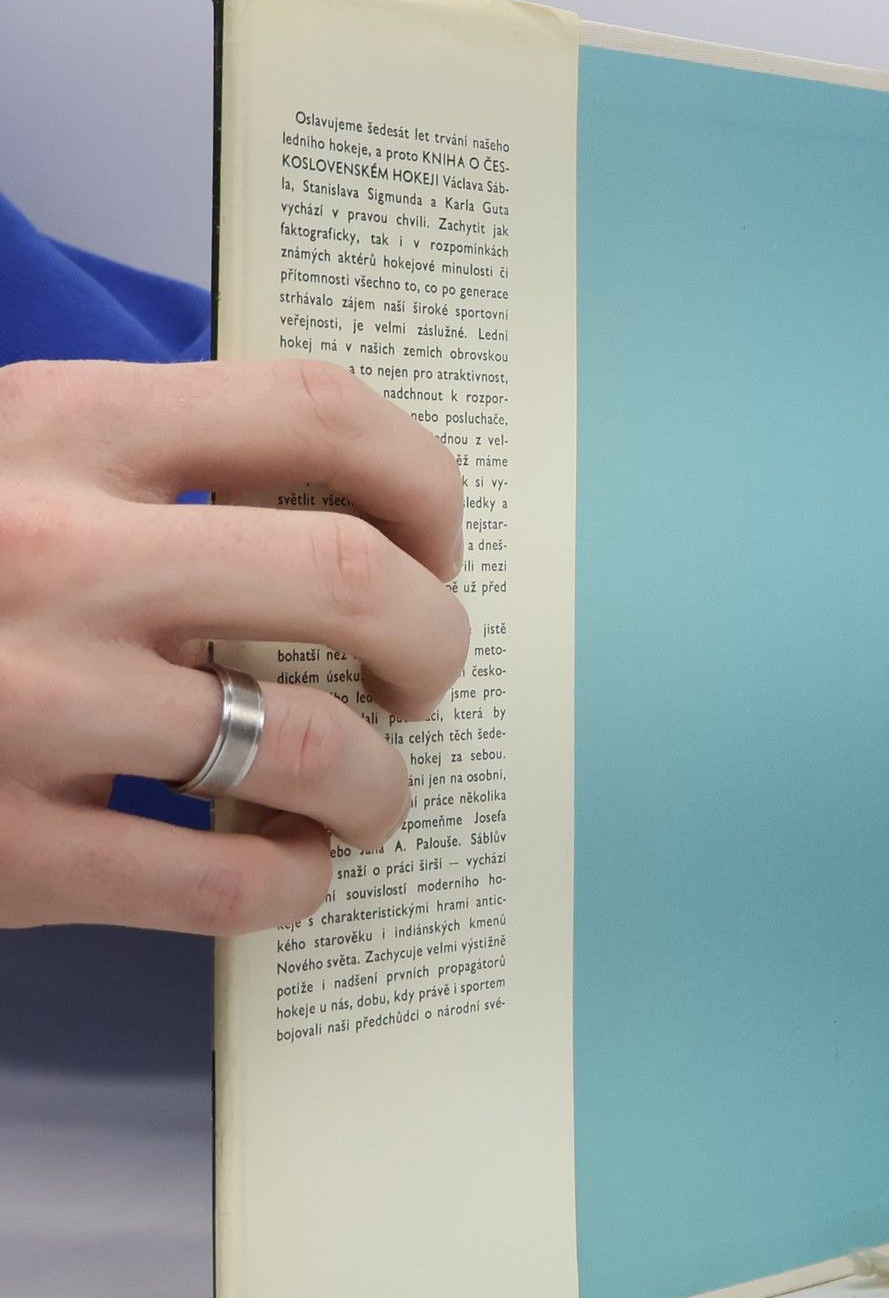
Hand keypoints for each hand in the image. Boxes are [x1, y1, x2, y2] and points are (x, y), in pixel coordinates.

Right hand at [0, 358, 467, 933]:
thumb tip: (348, 511)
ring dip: (379, 783)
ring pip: (307, 748)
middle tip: (420, 678)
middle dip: (432, 640)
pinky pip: (220, 882)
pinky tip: (286, 868)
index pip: (318, 412)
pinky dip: (292, 885)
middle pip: (351, 577)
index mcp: (58, 428)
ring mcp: (24, 706)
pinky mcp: (1, 852)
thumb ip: (143, 465)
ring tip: (368, 795)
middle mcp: (54, 556)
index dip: (424, 483)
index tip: (436, 541)